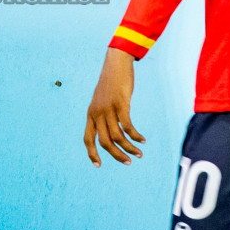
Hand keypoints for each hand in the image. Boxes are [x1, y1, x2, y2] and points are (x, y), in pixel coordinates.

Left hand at [84, 47, 144, 166]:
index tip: (98, 165)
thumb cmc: (111, 82)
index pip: (87, 139)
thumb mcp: (103, 100)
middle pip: (104, 142)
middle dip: (117, 155)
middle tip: (128, 162)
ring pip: (117, 137)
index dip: (92, 153)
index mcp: (90, 114)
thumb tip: (110, 130)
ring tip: (139, 154)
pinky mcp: (120, 104)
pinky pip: (128, 127)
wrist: (116, 63)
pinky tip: (142, 140)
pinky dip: (135, 136)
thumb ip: (103, 114)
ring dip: (129, 148)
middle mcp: (97, 113)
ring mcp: (108, 109)